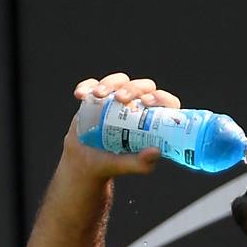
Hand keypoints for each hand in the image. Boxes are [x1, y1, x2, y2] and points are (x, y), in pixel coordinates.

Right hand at [63, 71, 181, 179]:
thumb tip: (156, 152)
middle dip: (133, 88)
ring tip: (97, 95)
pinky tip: (81, 95)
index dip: (161, 98)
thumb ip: (141, 162)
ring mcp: (116, 99)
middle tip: (120, 98)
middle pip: (143, 87)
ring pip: (120, 81)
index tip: (147, 101)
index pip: (165, 103)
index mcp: (151, 120)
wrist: (85, 162)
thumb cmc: (112, 162)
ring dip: (110, 83)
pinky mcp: (96, 97)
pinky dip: (87, 86)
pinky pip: (93, 83)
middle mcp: (136, 105)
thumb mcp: (126, 165)